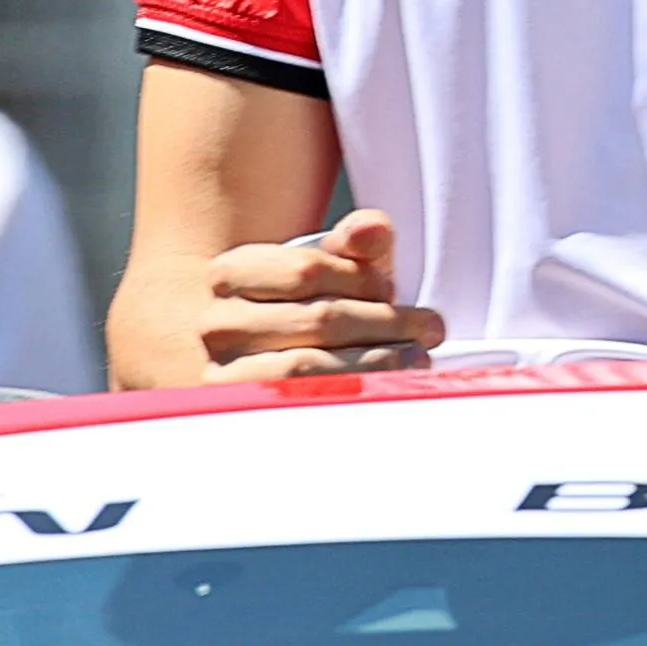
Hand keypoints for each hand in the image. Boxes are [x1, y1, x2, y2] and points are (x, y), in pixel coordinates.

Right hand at [195, 208, 445, 382]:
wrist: (261, 359)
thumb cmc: (307, 305)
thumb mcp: (332, 266)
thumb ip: (357, 239)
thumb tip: (374, 230)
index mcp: (230, 273)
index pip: (308, 270)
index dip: (362, 280)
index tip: (393, 288)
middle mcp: (217, 324)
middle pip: (318, 320)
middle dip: (385, 322)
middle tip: (429, 327)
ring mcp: (221, 374)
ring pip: (308, 368)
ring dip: (375, 362)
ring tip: (417, 358)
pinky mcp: (237, 415)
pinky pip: (300, 405)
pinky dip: (351, 397)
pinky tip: (387, 388)